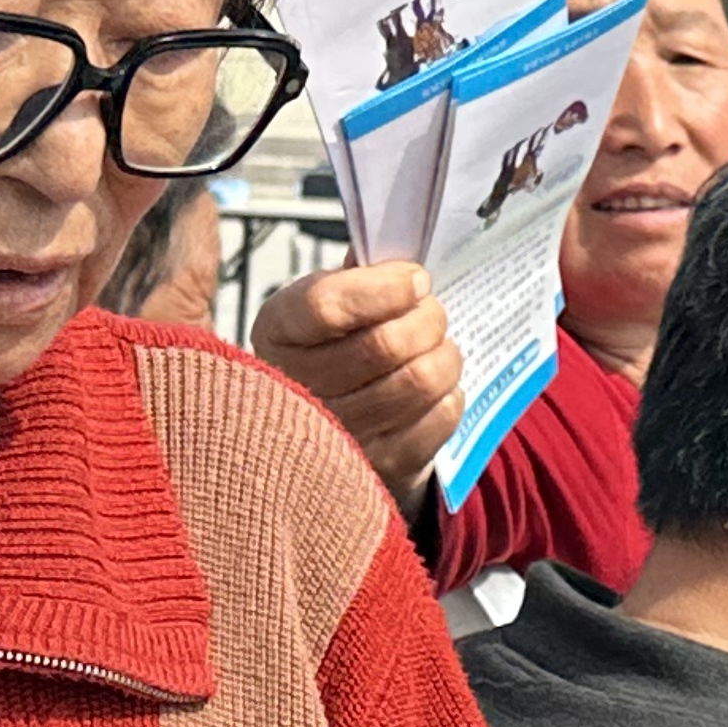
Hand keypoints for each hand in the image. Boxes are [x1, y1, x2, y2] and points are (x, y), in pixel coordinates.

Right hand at [252, 262, 467, 503]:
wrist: (331, 425)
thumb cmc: (336, 347)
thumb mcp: (331, 300)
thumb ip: (361, 273)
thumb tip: (404, 258)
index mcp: (278, 331)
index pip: (327, 306)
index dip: (383, 288)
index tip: (416, 279)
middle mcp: (294, 388)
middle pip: (385, 345)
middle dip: (427, 318)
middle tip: (432, 311)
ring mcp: (336, 435)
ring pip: (419, 381)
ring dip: (443, 355)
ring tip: (436, 346)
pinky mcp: (378, 467)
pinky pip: (438, 418)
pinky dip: (449, 395)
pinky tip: (434, 388)